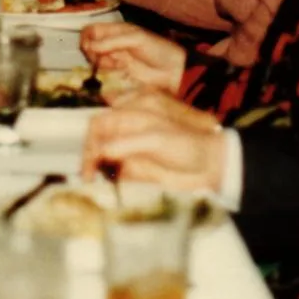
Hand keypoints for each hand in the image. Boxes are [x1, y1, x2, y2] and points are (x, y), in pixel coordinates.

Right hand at [79, 21, 185, 91]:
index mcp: (116, 31)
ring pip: (94, 62)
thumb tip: (89, 46)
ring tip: (116, 65)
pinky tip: (119, 72)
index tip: (90, 47)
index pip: (91, 30)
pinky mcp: (119, 76)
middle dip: (92, 53)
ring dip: (100, 64)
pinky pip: (104, 75)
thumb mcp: (136, 39)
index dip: (86, 38)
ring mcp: (115, 60)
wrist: (174, 71)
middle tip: (104, 58)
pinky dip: (106, 75)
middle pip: (89, 47)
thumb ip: (112, 41)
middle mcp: (113, 45)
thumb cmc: (159, 50)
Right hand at [83, 103, 227, 191]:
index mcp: (132, 112)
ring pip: (102, 157)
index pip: (100, 124)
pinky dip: (107, 179)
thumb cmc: (188, 145)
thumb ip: (127, 143)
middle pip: (97, 140)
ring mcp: (129, 148)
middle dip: (89, 157)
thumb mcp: (157, 139)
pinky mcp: (133, 168)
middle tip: (89, 177)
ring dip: (96, 169)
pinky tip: (108, 186)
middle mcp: (127, 129)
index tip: (89, 164)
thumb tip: (101, 152)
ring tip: (95, 183)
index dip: (90, 142)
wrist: (209, 167)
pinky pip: (113, 173)